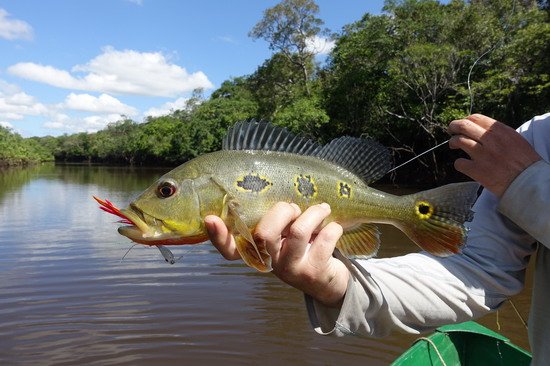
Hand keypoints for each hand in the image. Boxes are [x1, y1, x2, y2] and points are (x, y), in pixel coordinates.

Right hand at [204, 202, 349, 306]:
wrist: (329, 282)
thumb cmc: (304, 249)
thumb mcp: (285, 238)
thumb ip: (276, 222)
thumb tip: (273, 188)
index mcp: (258, 251)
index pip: (230, 249)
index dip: (218, 236)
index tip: (211, 219)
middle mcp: (270, 262)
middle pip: (264, 233)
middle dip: (283, 211)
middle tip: (295, 208)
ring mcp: (291, 269)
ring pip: (298, 231)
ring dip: (314, 213)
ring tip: (322, 209)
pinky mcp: (313, 272)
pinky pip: (324, 239)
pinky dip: (332, 227)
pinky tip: (333, 228)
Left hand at [448, 114, 540, 197]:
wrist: (528, 183)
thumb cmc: (524, 162)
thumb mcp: (515, 140)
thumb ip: (498, 133)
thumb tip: (480, 129)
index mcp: (501, 131)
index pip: (476, 118)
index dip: (466, 120)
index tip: (463, 125)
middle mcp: (491, 140)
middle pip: (464, 126)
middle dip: (454, 126)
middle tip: (450, 130)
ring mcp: (483, 155)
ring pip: (458, 141)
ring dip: (453, 142)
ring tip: (453, 145)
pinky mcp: (477, 170)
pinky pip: (459, 163)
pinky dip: (459, 163)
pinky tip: (464, 165)